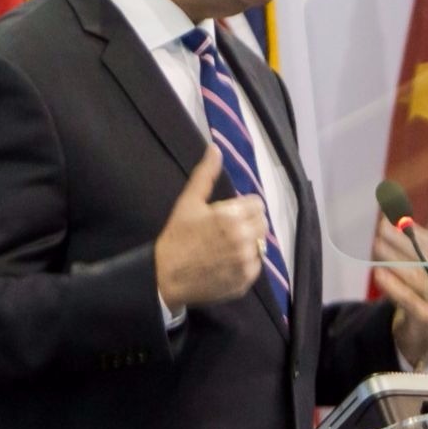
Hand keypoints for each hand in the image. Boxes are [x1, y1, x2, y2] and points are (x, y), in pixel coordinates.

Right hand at [155, 146, 268, 308]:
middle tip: (226, 231)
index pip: (257, 204)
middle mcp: (243, 238)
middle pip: (262, 223)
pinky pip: (256, 265)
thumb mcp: (188, 202)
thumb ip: (205, 175)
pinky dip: (246, 263)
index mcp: (231, 216)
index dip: (243, 207)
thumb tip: (215, 149)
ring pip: (261, 244)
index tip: (227, 215)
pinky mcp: (246, 280)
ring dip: (248, 243)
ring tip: (226, 248)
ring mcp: (246, 261)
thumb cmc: (176, 237)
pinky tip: (227, 262)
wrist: (165, 277)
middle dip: (247, 223)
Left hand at [373, 191, 427, 368]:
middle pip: (426, 260)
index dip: (414, 230)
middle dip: (402, 242)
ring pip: (416, 279)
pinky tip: (378, 272)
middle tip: (381, 227)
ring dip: (394, 260)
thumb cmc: (424, 291)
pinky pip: (409, 301)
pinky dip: (393, 286)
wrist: (421, 334)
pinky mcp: (427, 319)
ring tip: (376, 246)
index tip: (393, 217)